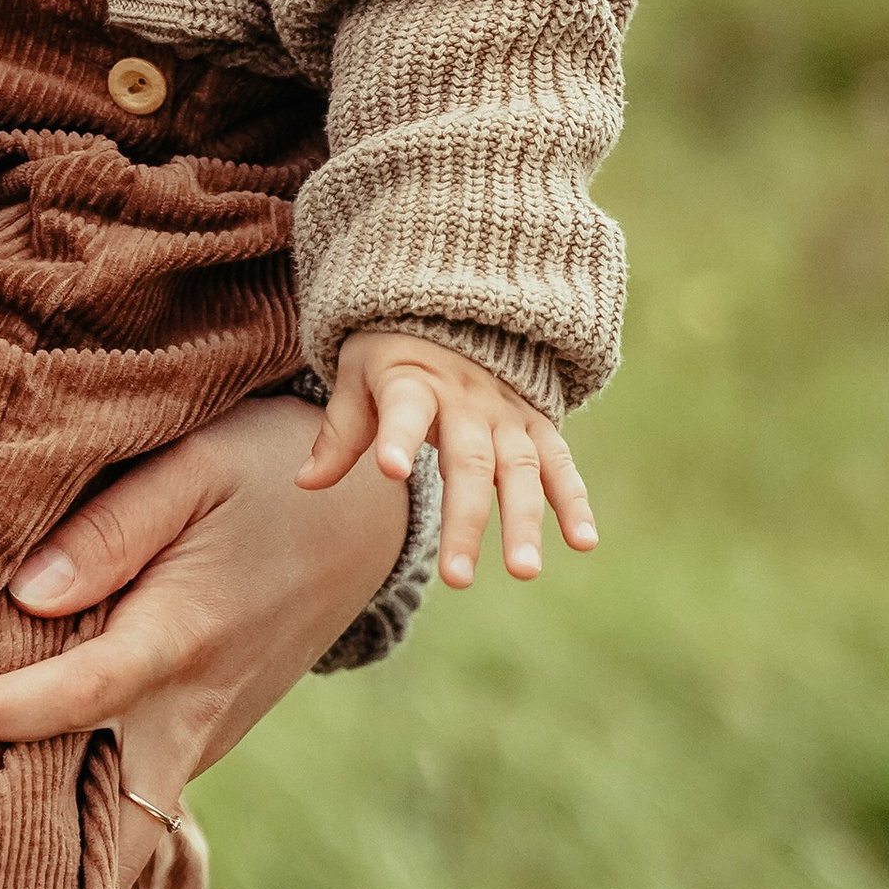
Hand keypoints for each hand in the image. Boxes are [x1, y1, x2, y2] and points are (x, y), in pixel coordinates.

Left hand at [0, 395, 412, 886]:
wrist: (367, 515)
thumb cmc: (269, 470)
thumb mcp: (197, 465)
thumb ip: (114, 526)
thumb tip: (27, 594)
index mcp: (182, 636)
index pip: (72, 697)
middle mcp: (193, 709)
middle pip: (113, 831)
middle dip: (37, 868)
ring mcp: (204, 734)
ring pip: (125, 823)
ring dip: (55, 846)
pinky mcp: (205, 734)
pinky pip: (137, 795)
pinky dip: (82, 810)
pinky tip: (12, 794)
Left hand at [298, 328, 593, 590]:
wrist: (454, 310)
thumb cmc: (393, 356)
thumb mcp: (357, 378)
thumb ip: (340, 432)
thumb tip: (304, 484)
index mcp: (413, 382)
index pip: (404, 409)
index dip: (396, 436)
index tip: (389, 470)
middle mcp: (466, 401)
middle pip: (468, 463)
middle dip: (465, 521)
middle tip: (457, 578)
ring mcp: (507, 415)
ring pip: (520, 471)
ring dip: (525, 522)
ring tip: (524, 571)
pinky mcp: (537, 426)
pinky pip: (560, 464)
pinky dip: (575, 501)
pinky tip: (584, 541)